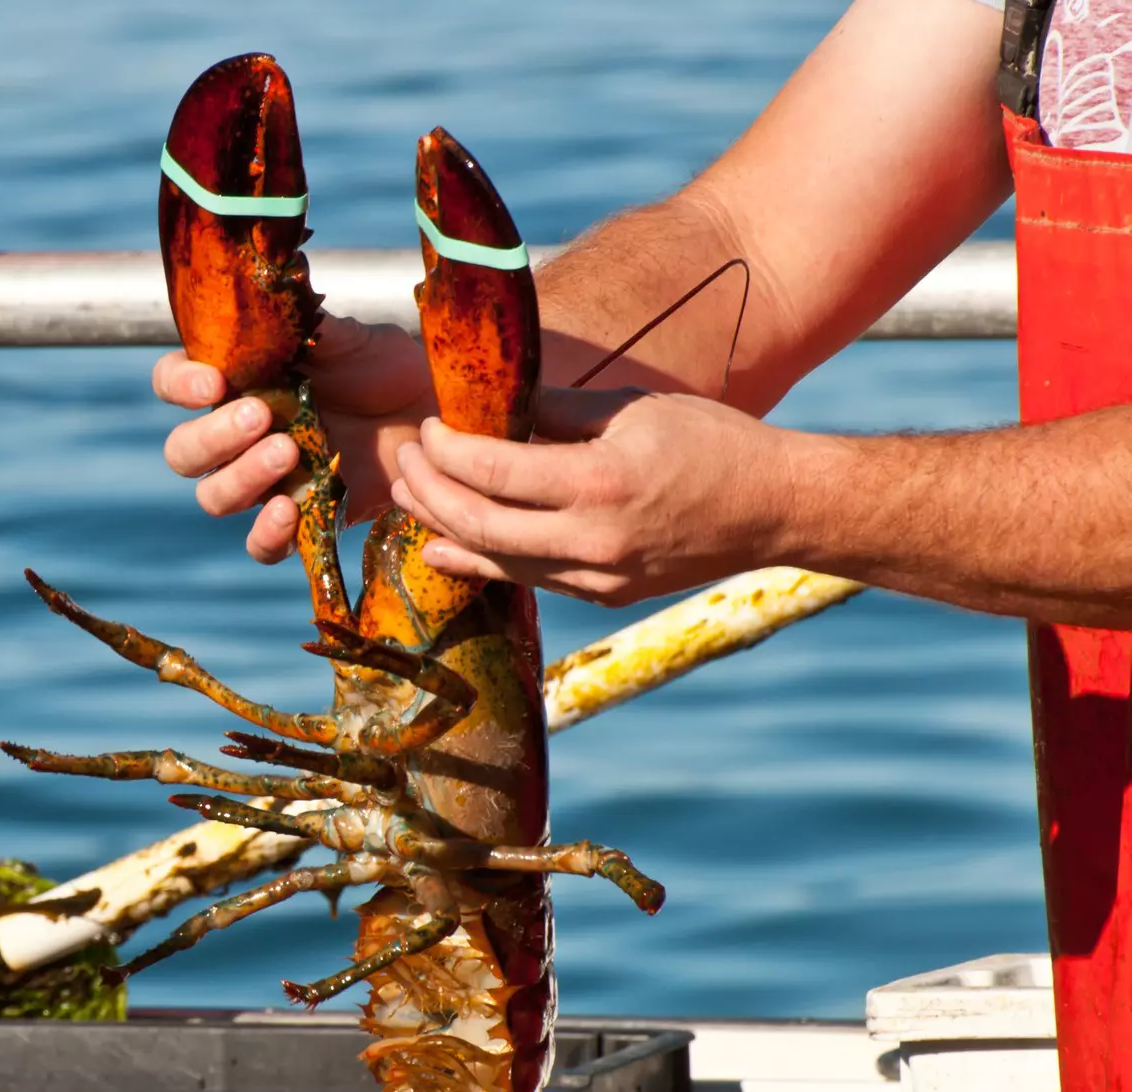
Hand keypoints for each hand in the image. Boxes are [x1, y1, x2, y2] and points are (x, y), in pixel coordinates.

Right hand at [153, 316, 436, 562]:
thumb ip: (308, 330)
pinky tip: (290, 512)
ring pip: (214, 495)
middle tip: (261, 417)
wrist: (434, 419)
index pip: (174, 383)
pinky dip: (265, 534)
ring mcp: (265, 482)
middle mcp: (239, 434)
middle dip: (213, 437)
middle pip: (184, 452)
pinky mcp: (300, 521)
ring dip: (240, 478)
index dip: (179, 385)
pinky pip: (260, 545)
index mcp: (239, 382)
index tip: (213, 382)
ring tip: (288, 452)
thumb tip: (274, 301)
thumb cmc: (388, 369)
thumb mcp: (352, 340)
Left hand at [389, 387, 798, 605]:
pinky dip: (481, 558)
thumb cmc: (712, 442)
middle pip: (478, 523)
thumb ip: (557, 412)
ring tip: (410, 497)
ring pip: (496, 559)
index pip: (492, 471)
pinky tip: (445, 545)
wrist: (776, 509)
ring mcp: (597, 577)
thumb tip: (492, 408)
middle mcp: (593, 541)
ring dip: (444, 527)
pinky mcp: (602, 595)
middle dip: (428, 490)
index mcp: (600, 484)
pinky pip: (526, 578)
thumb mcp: (633, 407)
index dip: (445, 450)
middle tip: (404, 460)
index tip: (427, 427)